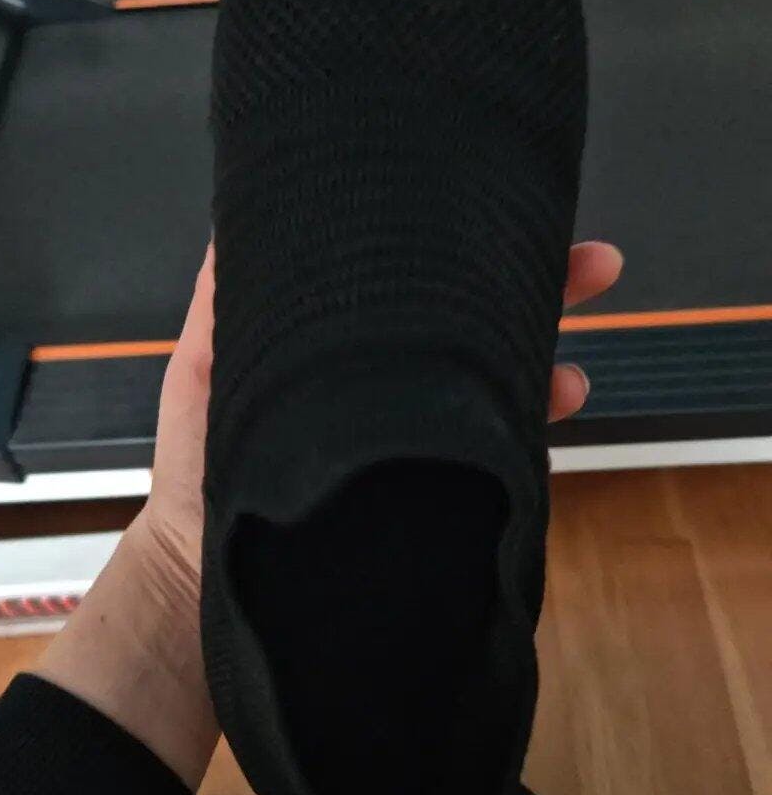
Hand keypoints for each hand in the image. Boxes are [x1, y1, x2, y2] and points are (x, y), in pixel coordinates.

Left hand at [143, 239, 622, 576]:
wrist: (204, 582)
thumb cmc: (198, 471)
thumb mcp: (202, 374)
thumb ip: (223, 304)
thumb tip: (240, 216)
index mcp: (348, 348)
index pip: (418, 287)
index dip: (464, 250)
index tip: (507, 212)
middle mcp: (391, 386)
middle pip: (474, 327)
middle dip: (539, 290)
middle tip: (594, 263)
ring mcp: (416, 438)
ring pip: (498, 388)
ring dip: (545, 369)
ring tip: (572, 372)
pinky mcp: (432, 491)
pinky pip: (494, 453)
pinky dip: (528, 434)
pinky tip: (550, 416)